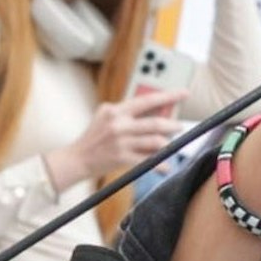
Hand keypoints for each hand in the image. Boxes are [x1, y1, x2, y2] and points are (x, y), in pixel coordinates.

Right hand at [48, 88, 188, 183]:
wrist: (77, 159)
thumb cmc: (94, 137)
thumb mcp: (106, 116)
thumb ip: (126, 110)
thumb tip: (155, 108)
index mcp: (116, 111)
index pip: (147, 100)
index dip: (169, 96)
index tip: (184, 93)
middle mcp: (119, 125)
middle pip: (155, 123)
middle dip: (173, 125)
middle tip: (180, 126)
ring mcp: (121, 142)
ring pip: (155, 141)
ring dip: (168, 144)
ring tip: (171, 145)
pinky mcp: (122, 158)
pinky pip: (148, 161)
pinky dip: (160, 164)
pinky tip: (166, 166)